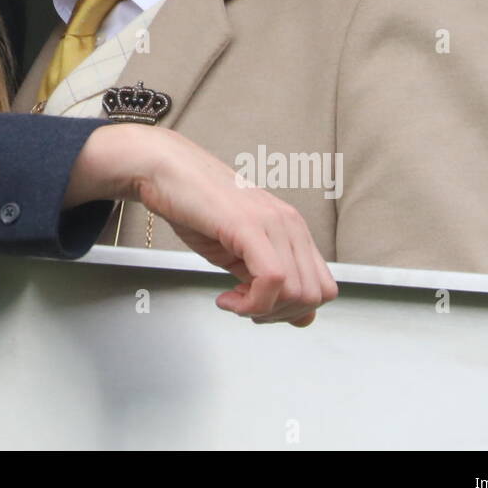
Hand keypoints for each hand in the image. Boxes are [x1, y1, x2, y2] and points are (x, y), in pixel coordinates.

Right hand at [69, 125, 337, 325]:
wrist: (165, 171)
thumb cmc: (196, 205)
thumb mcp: (240, 251)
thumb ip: (268, 280)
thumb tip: (296, 316)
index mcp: (292, 229)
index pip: (323, 287)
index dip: (294, 310)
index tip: (260, 308)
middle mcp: (290, 224)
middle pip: (314, 296)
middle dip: (278, 314)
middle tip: (244, 308)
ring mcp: (272, 223)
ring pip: (298, 292)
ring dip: (262, 309)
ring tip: (232, 300)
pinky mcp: (249, 226)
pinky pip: (272, 280)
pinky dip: (250, 303)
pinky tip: (225, 297)